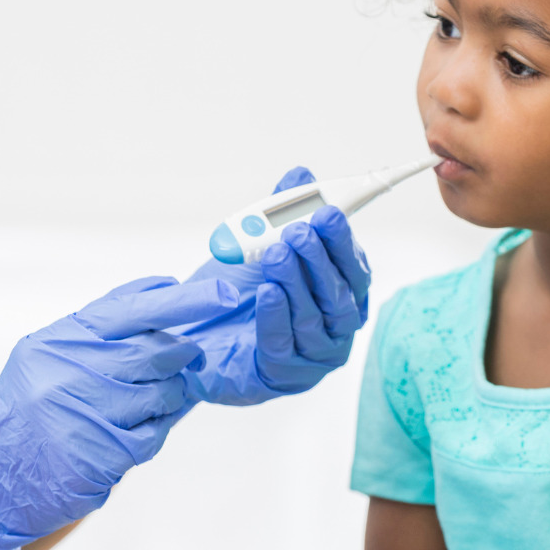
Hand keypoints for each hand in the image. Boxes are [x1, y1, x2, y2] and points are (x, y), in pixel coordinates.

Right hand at [0, 275, 239, 549]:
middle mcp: (71, 372)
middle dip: (181, 354)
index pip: (133, 308)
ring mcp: (86, 414)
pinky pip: (154, 434)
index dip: (185, 300)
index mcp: (60, 339)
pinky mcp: (101, 455)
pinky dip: (153, 431)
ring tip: (143, 403)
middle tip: (189, 354)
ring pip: (162, 394)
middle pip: (156, 352)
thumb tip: (167, 292)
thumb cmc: (26, 411)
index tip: (225, 292)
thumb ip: (101, 329)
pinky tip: (130, 433)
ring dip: (167, 397)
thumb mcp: (48, 355)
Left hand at [182, 166, 373, 405]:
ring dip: (295, 283)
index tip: (328, 214)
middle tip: (298, 232)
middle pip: (340, 294)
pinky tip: (267, 292)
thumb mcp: (258, 245)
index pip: (354, 268)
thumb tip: (300, 174)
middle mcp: (336, 327)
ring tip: (275, 254)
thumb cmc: (237, 291)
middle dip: (319, 259)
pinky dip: (277, 315)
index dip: (342, 241)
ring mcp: (313, 355)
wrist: (195, 334)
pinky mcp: (284, 375)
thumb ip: (281, 212)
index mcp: (341, 293)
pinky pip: (284, 344)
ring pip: (315, 319)